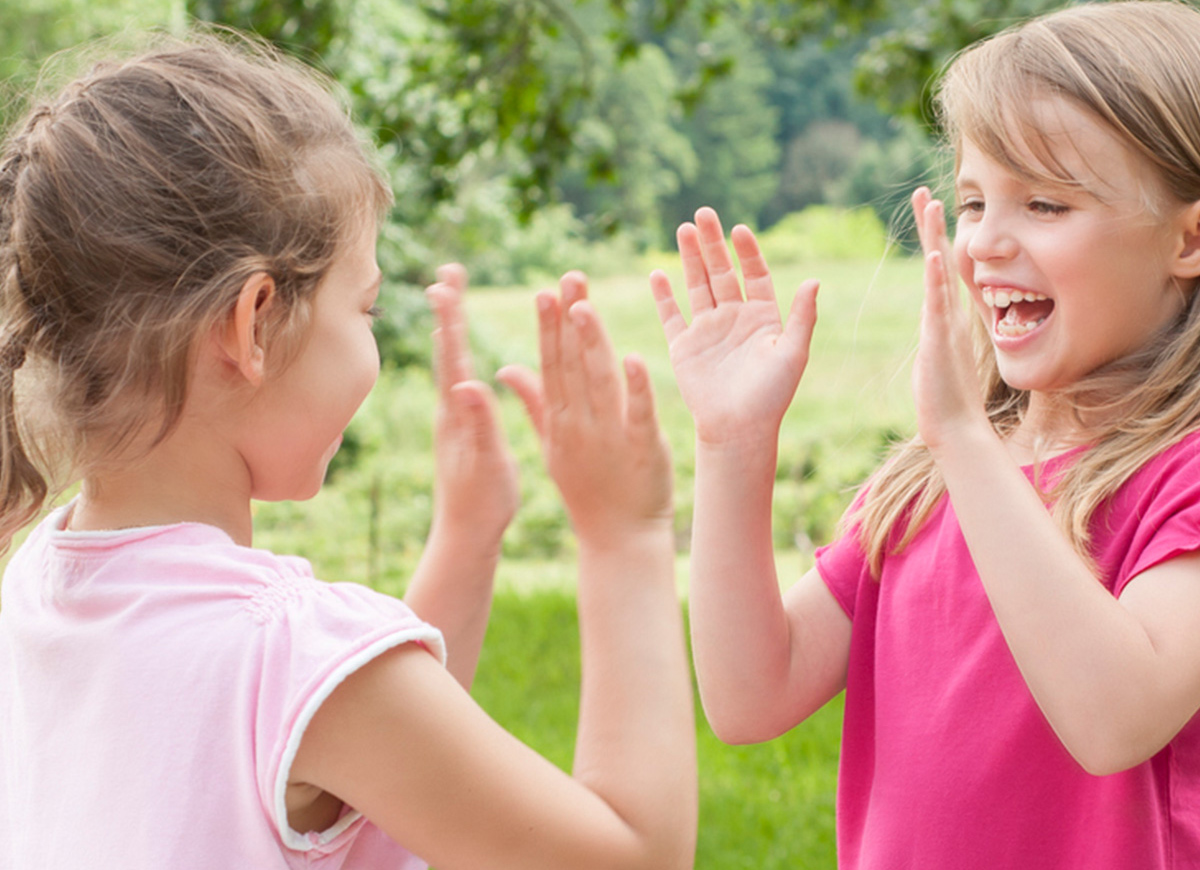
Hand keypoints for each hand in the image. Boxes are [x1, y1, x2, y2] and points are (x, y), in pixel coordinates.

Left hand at [425, 264, 519, 544]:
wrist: (466, 534)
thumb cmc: (483, 503)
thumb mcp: (487, 464)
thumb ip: (479, 424)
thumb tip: (467, 384)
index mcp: (458, 413)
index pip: (454, 356)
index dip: (451, 318)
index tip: (445, 282)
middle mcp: (449, 409)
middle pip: (446, 348)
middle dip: (448, 309)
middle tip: (446, 272)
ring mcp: (451, 417)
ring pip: (449, 361)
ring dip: (449, 325)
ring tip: (448, 295)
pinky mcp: (458, 427)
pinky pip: (455, 377)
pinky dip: (454, 352)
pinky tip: (454, 349)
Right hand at [499, 271, 671, 543]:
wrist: (618, 538)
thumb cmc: (588, 490)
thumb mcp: (553, 445)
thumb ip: (533, 403)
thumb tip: (505, 367)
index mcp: (559, 420)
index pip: (551, 365)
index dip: (549, 328)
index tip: (545, 290)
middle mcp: (579, 424)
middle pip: (571, 365)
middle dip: (567, 322)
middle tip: (567, 279)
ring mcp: (609, 436)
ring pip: (598, 382)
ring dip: (591, 343)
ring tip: (585, 306)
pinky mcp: (641, 448)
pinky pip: (637, 413)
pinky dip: (636, 387)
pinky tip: (633, 357)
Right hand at [649, 207, 818, 447]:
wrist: (738, 430)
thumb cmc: (771, 396)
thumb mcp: (792, 353)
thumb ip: (802, 316)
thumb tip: (813, 280)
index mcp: (763, 318)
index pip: (755, 275)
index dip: (747, 252)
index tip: (739, 230)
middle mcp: (734, 319)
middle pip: (722, 272)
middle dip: (713, 243)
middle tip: (704, 214)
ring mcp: (707, 330)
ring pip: (697, 285)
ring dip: (690, 259)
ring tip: (683, 229)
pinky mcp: (684, 346)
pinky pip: (671, 315)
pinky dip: (663, 296)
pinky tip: (658, 274)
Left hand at [910, 188, 991, 452]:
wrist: (956, 428)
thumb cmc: (945, 399)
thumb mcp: (937, 358)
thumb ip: (936, 338)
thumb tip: (934, 327)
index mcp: (943, 319)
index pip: (936, 272)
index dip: (933, 241)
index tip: (929, 210)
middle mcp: (948, 316)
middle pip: (940, 261)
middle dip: (933, 226)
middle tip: (926, 193)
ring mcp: (946, 326)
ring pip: (940, 274)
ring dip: (936, 239)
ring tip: (933, 205)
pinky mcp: (941, 341)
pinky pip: (938, 304)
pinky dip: (936, 279)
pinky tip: (934, 255)